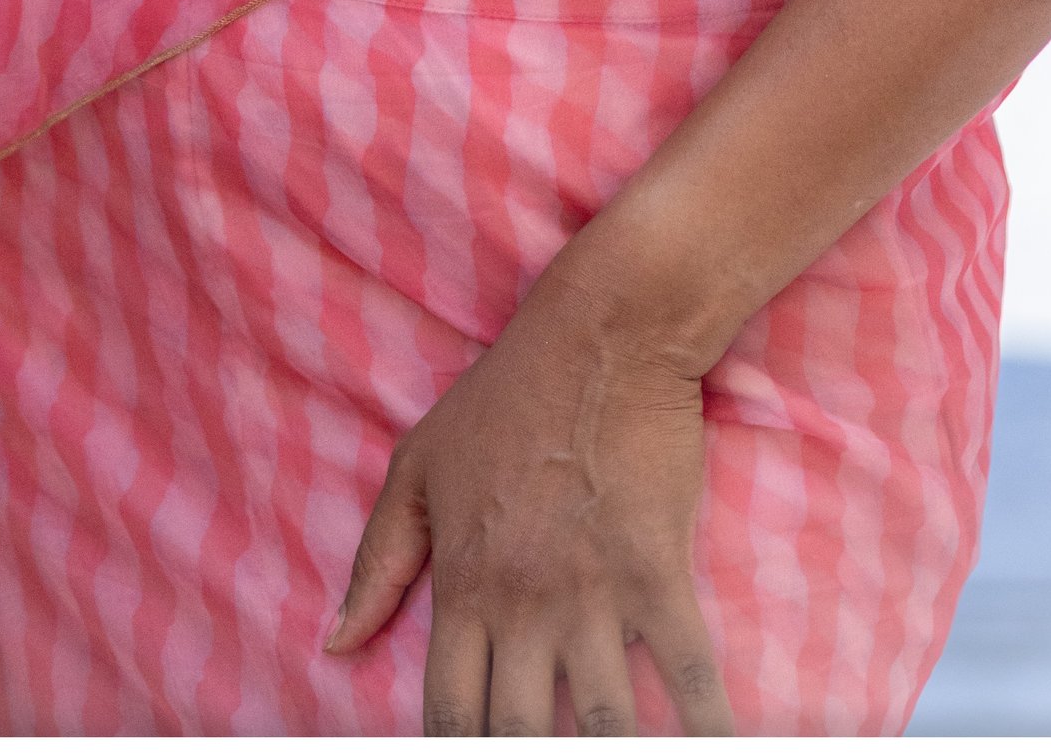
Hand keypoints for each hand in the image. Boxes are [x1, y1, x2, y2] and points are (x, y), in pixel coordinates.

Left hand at [326, 243, 736, 735]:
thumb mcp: (417, 468)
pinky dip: (706, 726)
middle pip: (519, 734)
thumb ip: (376, 563)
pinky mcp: (658, 570)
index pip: (449, 715)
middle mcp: (524, 604)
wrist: (598, 337)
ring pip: (600, 722)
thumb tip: (333, 644)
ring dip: (610, 753)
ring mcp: (594, 592)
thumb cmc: (503, 399)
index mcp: (463, 587)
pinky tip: (716, 747)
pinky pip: (687, 670)